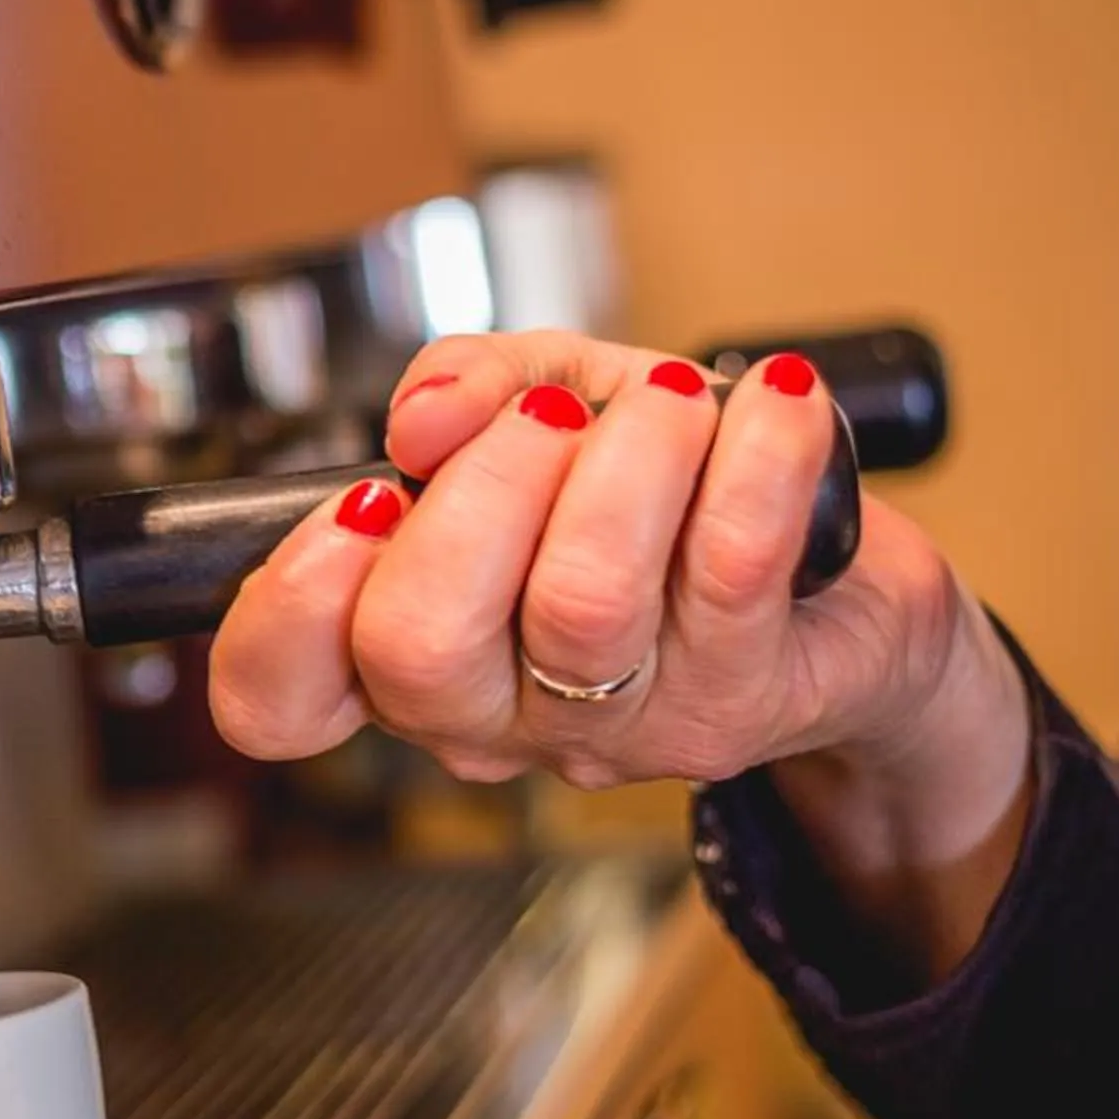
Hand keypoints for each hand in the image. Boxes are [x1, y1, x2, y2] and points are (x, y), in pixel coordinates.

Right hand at [206, 331, 1031, 975]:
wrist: (842, 597)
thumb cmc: (668, 503)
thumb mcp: (543, 405)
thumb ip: (464, 388)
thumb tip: (429, 417)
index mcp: (405, 657)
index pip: (276, 698)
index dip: (290, 603)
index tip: (367, 499)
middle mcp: (492, 719)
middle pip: (417, 647)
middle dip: (482, 488)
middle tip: (551, 421)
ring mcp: (614, 730)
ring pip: (580, 603)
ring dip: (631, 455)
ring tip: (674, 401)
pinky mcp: (742, 708)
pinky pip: (731, 565)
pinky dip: (753, 450)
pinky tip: (772, 401)